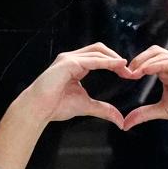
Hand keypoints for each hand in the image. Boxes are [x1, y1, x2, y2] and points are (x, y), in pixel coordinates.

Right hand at [6, 43, 130, 128]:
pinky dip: (106, 61)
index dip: (115, 63)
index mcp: (76, 65)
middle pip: (100, 49)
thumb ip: (103, 109)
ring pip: (97, 51)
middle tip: (129, 71)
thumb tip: (119, 120)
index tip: (127, 74)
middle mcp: (72, 58)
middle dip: (116, 57)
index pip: (99, 57)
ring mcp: (69, 58)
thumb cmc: (55, 106)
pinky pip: (91, 59)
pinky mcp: (68, 63)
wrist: (38, 109)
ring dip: (114, 59)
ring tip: (126, 69)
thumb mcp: (86, 106)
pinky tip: (117, 65)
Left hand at [121, 47, 167, 132]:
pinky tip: (149, 70)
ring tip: (135, 71)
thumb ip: (145, 113)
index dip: (136, 65)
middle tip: (127, 71)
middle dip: (139, 59)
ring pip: (163, 55)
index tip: (125, 76)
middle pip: (154, 53)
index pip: (150, 61)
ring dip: (147, 61)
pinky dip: (160, 64)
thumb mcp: (164, 111)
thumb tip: (125, 123)